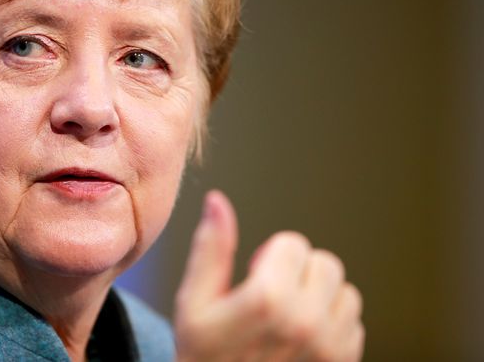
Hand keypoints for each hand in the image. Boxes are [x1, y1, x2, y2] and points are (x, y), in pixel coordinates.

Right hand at [174, 191, 363, 361]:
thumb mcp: (194, 302)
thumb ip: (210, 248)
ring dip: (318, 296)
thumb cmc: (204, 356)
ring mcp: (330, 347)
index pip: (293, 243)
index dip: (269, 256)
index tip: (253, 277)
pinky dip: (332, 323)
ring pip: (343, 291)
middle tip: (271, 295)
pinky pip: (354, 322)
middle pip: (323, 262)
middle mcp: (306, 322)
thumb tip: (217, 201)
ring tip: (288, 316)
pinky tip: (303, 337)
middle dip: (297, 271)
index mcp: (268, 300)